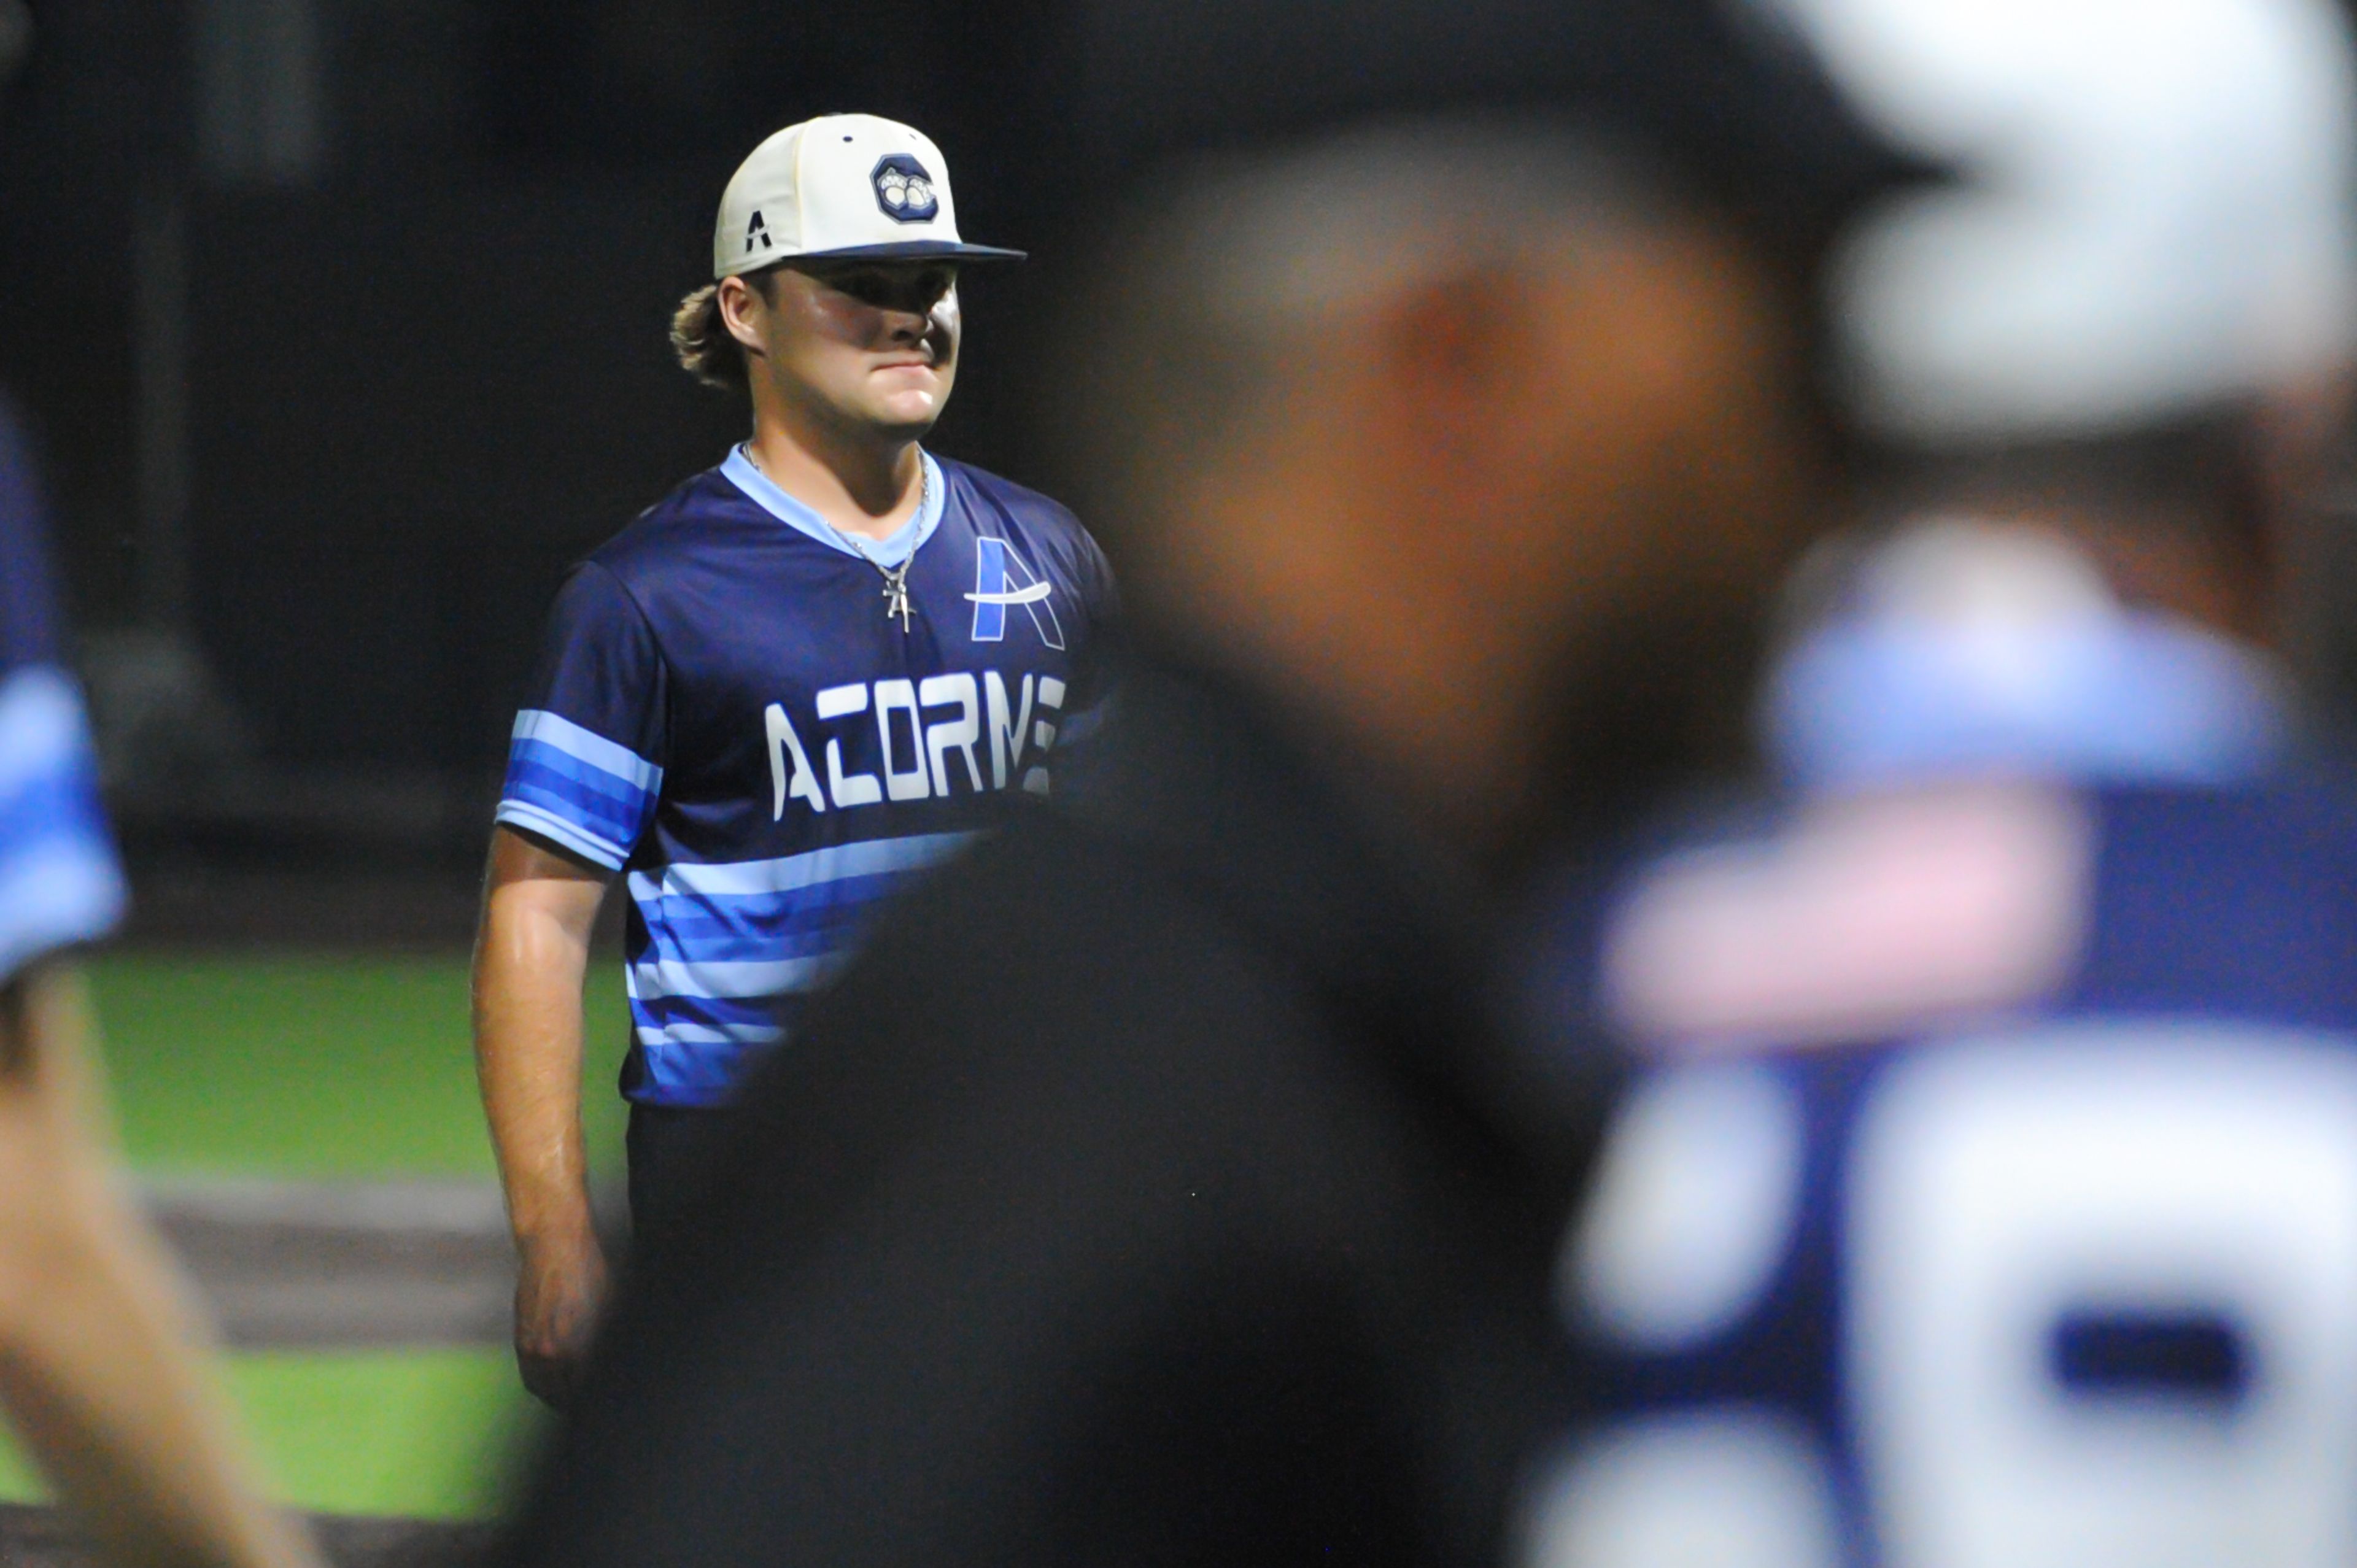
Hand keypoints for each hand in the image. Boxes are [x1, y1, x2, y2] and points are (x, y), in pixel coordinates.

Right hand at [513, 1229, 608, 1407]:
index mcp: (576, 1347)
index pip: (585, 1390)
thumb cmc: (589, 1272)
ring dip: (559, 1398)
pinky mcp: (520, 1340)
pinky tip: (554, 1386)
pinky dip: (542, 1385)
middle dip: (577, 1402)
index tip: (605, 1402)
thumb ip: (607, 1339)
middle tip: (591, 1405)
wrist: (553, 1247)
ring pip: (544, 1390)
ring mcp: (532, 1347)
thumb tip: (615, 1362)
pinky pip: (529, 1376)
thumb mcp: (610, 1308)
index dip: (596, 1399)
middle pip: (564, 1396)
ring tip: (573, 1401)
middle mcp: (551, 1353)